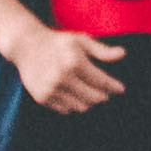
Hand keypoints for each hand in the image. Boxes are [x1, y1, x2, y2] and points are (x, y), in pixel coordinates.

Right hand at [12, 25, 128, 119]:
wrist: (26, 46)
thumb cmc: (58, 42)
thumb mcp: (81, 40)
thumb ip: (102, 50)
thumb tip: (123, 54)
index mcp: (74, 62)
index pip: (102, 82)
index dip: (114, 87)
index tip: (121, 89)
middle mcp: (62, 77)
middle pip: (93, 98)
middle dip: (103, 96)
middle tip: (106, 93)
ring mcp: (51, 89)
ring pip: (81, 107)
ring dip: (88, 102)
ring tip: (90, 93)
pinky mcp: (42, 97)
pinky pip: (65, 109)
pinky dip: (73, 104)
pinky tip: (73, 94)